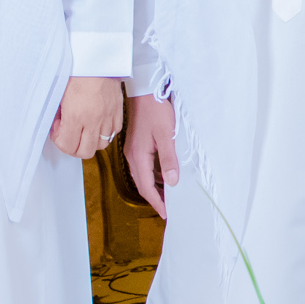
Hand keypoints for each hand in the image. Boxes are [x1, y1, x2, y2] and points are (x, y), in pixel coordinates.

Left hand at [51, 76, 123, 159]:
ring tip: (84, 128)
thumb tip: (58, 125)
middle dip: (74, 147)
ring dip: (91, 141)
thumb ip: (59, 114)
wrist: (97, 56)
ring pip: (101, 144)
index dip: (60, 141)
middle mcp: (93, 119)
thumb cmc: (76, 70)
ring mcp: (108, 116)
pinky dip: (106, 131)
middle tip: (69, 134)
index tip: (58, 128)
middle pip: (85, 152)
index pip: (68, 146)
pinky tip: (98, 122)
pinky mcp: (118, 110)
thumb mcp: (59, 93)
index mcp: (76, 115)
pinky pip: (115, 131)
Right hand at [124, 93, 178, 218]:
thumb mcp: (165, 134)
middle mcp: (132, 156)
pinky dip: (153, 174)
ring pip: (143, 175)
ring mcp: (133, 150)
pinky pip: (144, 165)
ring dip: (154, 186)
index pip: (146, 187)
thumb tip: (171, 182)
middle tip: (168, 208)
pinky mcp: (136, 144)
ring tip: (168, 195)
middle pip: (142, 183)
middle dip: (155, 198)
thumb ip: (168, 159)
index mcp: (138, 156)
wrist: (144, 90)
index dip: (156, 202)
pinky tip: (164, 174)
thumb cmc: (155, 109)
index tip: (166, 213)